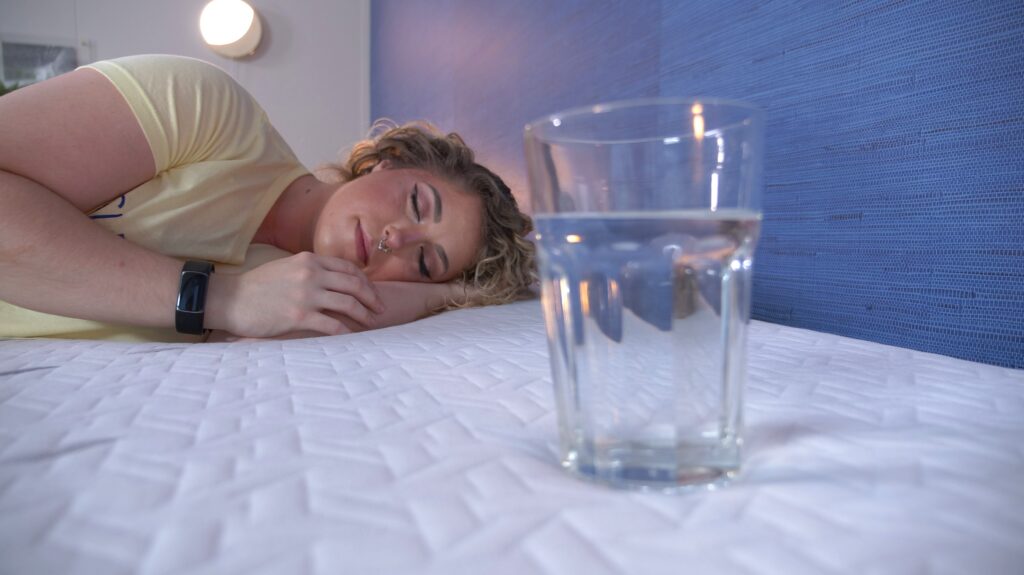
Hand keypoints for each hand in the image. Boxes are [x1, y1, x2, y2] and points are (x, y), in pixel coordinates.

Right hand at [208, 251, 384, 337]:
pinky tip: (352, 336)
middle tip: (381, 309)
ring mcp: (306, 295)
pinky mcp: (300, 316)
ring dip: (364, 315)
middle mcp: (311, 274)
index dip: (365, 281)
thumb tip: (332, 281)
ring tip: (372, 323)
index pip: (348, 268)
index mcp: (309, 260)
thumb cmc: (257, 287)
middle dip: (372, 298)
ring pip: (348, 303)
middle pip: (354, 284)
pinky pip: (333, 324)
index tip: (372, 292)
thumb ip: (309, 271)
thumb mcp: (286, 268)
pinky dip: (347, 331)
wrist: (230, 299)